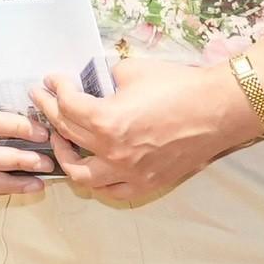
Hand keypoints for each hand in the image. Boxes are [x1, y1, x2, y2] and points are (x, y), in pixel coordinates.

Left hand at [37, 57, 243, 206]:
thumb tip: (92, 84)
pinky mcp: (147, 183)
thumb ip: (105, 80)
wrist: (219, 108)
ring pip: (82, 176)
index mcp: (106, 121)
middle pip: (66, 134)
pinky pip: (113, 192)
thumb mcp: (132, 71)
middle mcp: (113, 153)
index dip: (55, 88)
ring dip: (66, 157)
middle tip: (44, 100)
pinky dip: (98, 181)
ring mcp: (130, 173)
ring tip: (62, 140)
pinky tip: (94, 166)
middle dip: (50, 113)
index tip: (52, 80)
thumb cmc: (179, 86)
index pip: (66, 105)